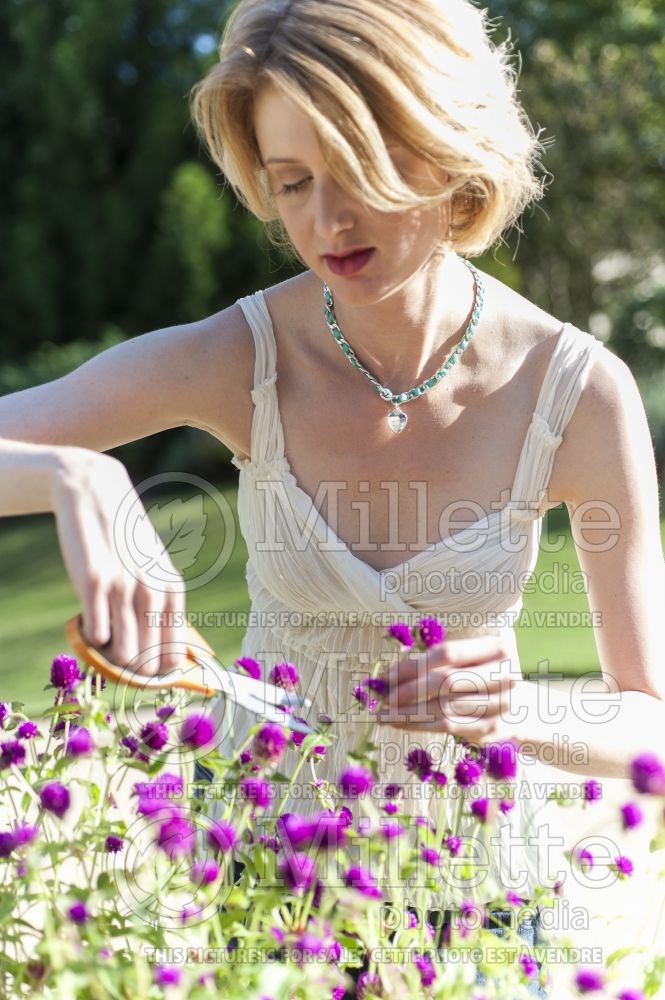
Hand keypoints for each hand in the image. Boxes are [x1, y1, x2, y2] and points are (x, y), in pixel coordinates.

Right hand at [50, 448, 187, 675]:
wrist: (95, 493)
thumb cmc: (124, 540)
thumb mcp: (153, 569)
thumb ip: (160, 605)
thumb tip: (164, 655)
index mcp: (173, 589)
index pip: (173, 656)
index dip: (156, 674)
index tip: (141, 672)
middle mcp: (153, 590)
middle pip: (146, 662)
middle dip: (129, 669)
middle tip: (114, 652)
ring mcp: (123, 586)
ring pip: (121, 655)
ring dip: (108, 655)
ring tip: (102, 634)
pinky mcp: (92, 582)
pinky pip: (95, 635)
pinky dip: (89, 637)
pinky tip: (87, 619)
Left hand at [375, 635, 521, 745]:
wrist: (522, 709)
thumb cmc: (482, 676)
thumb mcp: (467, 661)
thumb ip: (436, 662)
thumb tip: (390, 673)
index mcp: (498, 648)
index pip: (448, 653)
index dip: (416, 663)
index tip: (388, 674)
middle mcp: (504, 674)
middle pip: (445, 680)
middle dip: (409, 689)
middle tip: (382, 696)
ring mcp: (500, 704)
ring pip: (443, 707)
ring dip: (408, 711)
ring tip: (383, 713)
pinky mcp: (491, 728)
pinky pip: (447, 726)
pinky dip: (418, 725)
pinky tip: (398, 724)